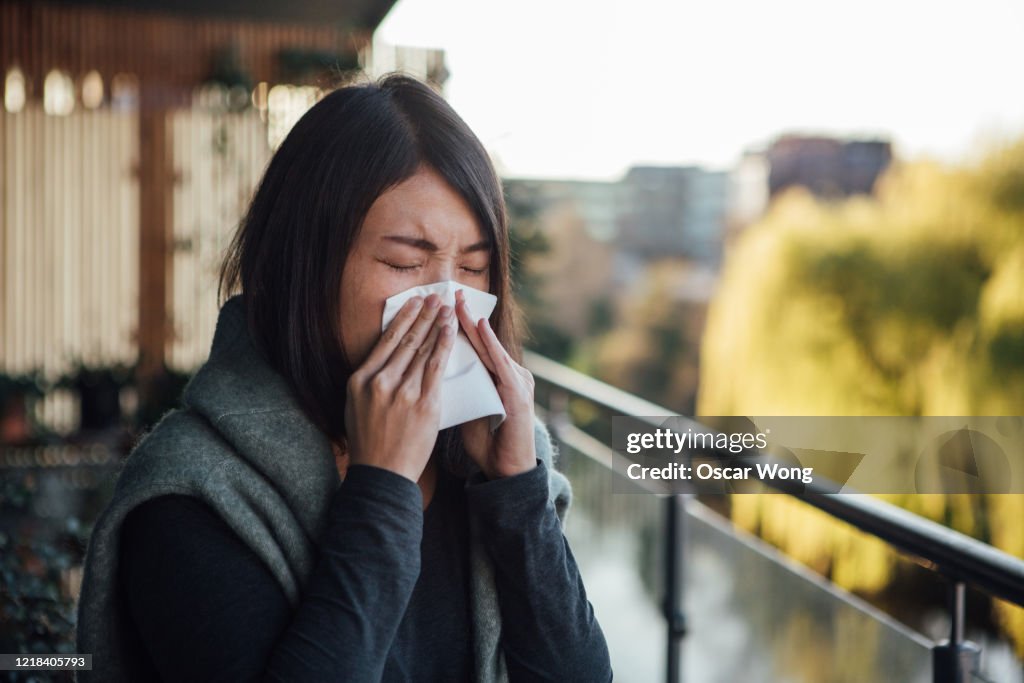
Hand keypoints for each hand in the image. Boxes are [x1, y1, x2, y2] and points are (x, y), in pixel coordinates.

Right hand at [344, 294, 455, 481]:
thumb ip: (369, 382)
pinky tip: (449, 331)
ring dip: (435, 325)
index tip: (414, 303)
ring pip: (422, 350)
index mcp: (359, 380)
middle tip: (435, 297)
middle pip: (405, 341)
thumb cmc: (369, 443)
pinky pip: (435, 367)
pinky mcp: (423, 404)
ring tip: (446, 308)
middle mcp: (379, 382)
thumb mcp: (355, 406)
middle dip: (423, 315)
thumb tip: (383, 358)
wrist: (382, 475)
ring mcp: (402, 392)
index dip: (403, 319)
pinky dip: (443, 345)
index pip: (385, 341)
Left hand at [455, 289, 536, 478]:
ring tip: (460, 304)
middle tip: (449, 292)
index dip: (456, 325)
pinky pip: (501, 364)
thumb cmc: (487, 441)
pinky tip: (480, 328)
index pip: (473, 346)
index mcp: (494, 377)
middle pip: (483, 340)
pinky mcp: (518, 393)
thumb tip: (426, 375)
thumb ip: (453, 390)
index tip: (438, 306)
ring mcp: (516, 381)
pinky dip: (491, 345)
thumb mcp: (466, 409)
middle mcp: (508, 374)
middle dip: (465, 316)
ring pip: (491, 347)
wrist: (508, 469)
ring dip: (475, 324)